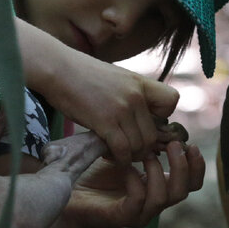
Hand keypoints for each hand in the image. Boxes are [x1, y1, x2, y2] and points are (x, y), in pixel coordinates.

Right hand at [45, 53, 179, 163]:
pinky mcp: (105, 121)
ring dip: (130, 156)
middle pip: (153, 134)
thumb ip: (129, 93)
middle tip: (130, 150)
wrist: (57, 68)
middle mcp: (135, 95)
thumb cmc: (80, 74)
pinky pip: (122, 149)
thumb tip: (137, 113)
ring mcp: (122, 109)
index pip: (172, 101)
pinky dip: (119, 159)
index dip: (163, 116)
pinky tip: (109, 156)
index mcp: (140, 82)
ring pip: (140, 145)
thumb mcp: (114, 77)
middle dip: (143, 147)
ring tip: (119, 155)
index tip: (146, 122)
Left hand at [63, 141, 204, 227]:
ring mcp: (140, 212)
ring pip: (164, 197)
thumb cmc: (93, 172)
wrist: (66, 193)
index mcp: (158, 186)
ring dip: (158, 172)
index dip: (196, 165)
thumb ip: (142, 142)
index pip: (191, 182)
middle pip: (184, 191)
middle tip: (173, 146)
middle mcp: (153, 201)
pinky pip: (139, 201)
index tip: (190, 144)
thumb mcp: (123, 152)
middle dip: (182, 166)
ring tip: (147, 155)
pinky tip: (126, 168)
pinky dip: (136, 181)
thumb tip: (159, 120)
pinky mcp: (122, 216)